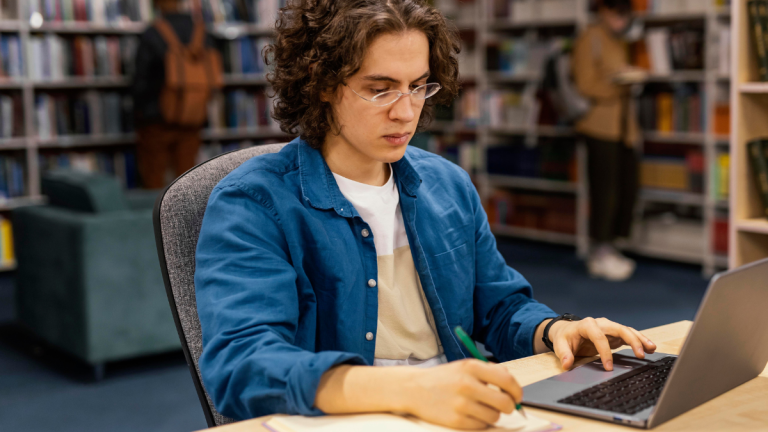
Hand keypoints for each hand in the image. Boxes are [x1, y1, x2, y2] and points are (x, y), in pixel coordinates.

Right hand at [403, 359, 520, 429]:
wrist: (414, 389)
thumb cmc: (444, 378)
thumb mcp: (465, 366)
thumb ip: (490, 371)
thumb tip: (512, 385)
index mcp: (472, 367)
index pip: (507, 381)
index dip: (517, 391)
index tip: (517, 397)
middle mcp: (467, 384)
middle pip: (505, 403)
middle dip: (510, 407)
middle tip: (506, 406)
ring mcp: (461, 404)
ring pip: (495, 416)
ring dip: (492, 414)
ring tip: (480, 407)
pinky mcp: (456, 420)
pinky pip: (481, 425)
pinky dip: (480, 422)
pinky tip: (469, 413)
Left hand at [547, 317, 656, 370]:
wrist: (567, 330)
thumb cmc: (565, 337)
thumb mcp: (560, 345)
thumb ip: (564, 354)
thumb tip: (567, 364)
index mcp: (587, 324)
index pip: (599, 337)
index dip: (604, 352)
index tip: (608, 367)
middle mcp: (601, 323)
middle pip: (619, 328)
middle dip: (631, 340)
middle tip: (640, 355)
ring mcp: (609, 327)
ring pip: (627, 330)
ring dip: (640, 339)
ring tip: (652, 348)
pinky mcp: (614, 333)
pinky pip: (629, 335)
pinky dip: (639, 340)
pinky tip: (649, 348)